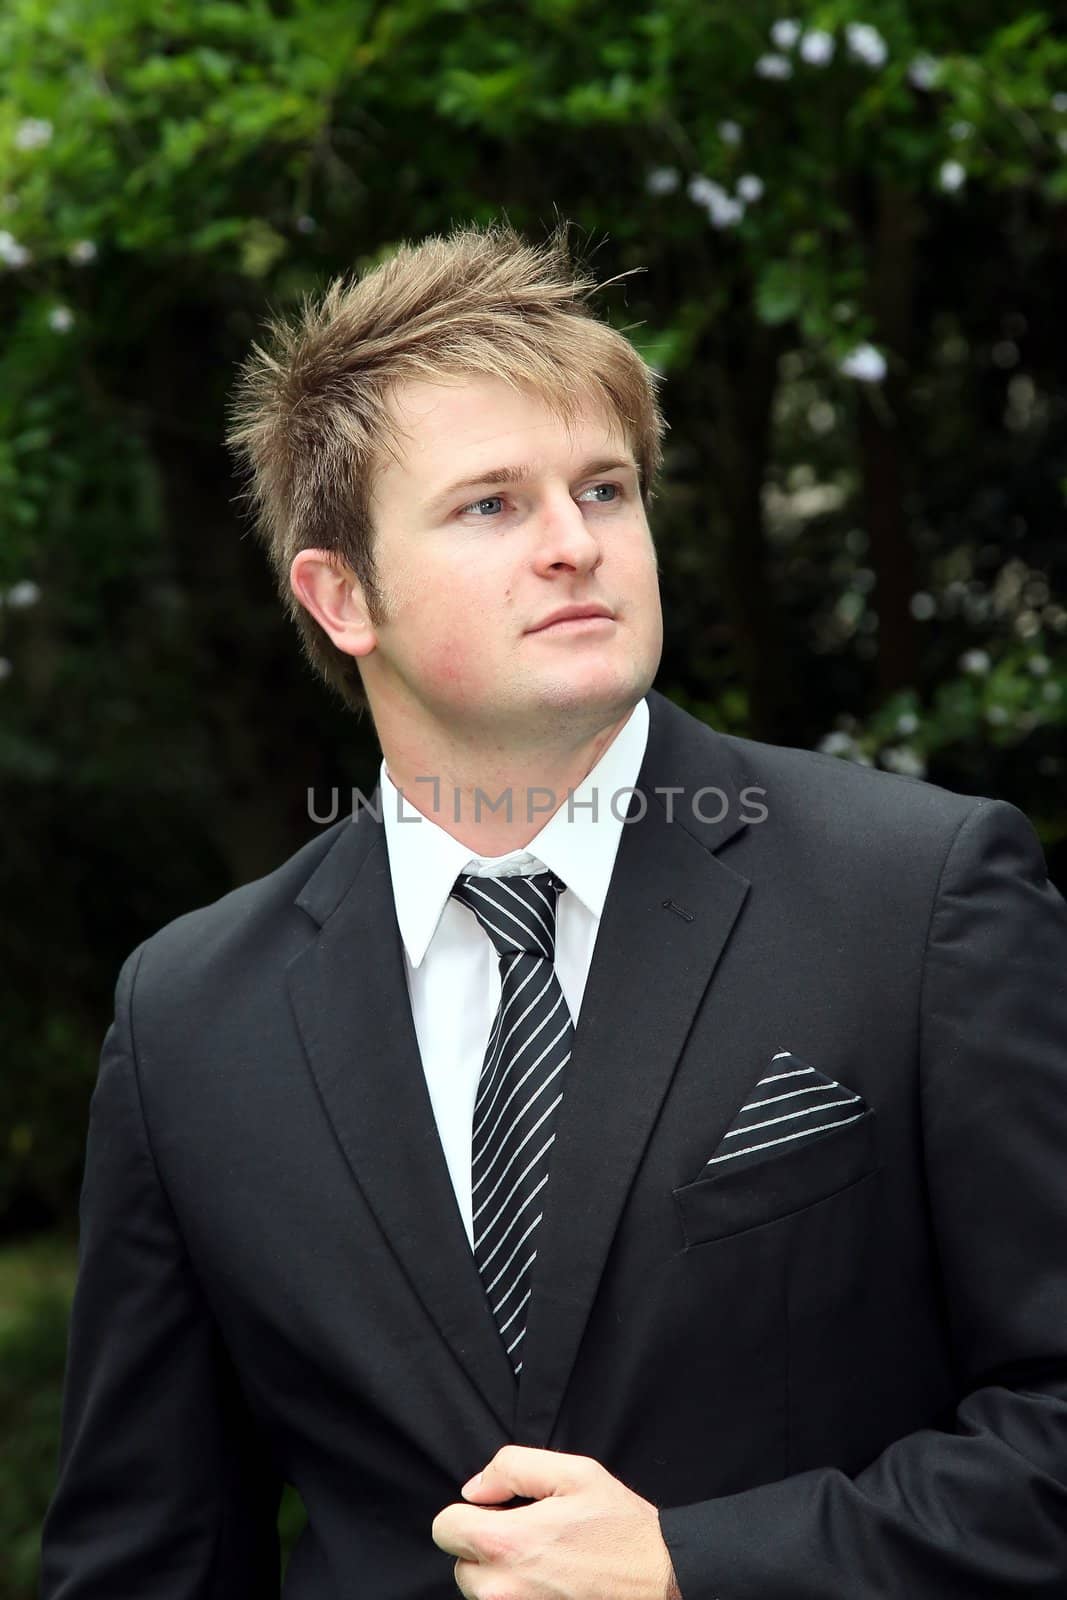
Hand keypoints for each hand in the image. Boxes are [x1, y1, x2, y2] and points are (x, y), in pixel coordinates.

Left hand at [431, 1444, 679, 1599]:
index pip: (444, 1528)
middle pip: (460, 1565)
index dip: (468, 1513)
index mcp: (508, 1543)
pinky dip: (520, 1597)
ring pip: (482, 1594)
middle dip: (485, 1548)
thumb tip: (474, 1489)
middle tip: (531, 1538)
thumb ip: (513, 1467)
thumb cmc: (622, 1528)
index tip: (499, 1512)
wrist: (664, 1582)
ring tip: (546, 1563)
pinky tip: (552, 1586)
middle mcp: (502, 1591)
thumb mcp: (575, 1473)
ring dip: (501, 1578)